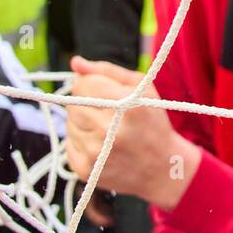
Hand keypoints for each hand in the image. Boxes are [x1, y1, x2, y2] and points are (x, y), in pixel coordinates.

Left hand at [65, 56, 198, 208]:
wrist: (163, 168)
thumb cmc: (152, 122)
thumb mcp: (141, 89)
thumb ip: (107, 71)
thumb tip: (75, 62)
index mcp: (126, 105)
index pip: (83, 84)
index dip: (91, 84)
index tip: (103, 92)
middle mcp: (109, 130)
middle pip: (73, 104)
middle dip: (87, 104)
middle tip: (107, 113)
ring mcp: (96, 153)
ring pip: (69, 124)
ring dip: (84, 124)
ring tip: (107, 131)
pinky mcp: (86, 170)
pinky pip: (68, 145)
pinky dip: (81, 142)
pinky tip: (102, 146)